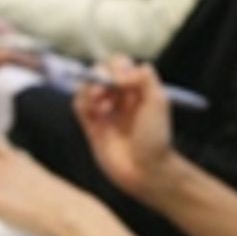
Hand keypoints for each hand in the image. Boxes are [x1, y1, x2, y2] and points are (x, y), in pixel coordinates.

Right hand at [74, 64, 174, 202]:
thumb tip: (121, 71)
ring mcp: (104, 111)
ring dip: (90, 88)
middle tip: (106, 90)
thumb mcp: (158, 101)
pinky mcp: (91, 126)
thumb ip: (144, 77)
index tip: (122, 81)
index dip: (117, 66)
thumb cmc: (155, 137)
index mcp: (137, 89)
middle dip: (100, 75)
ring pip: (86, 86)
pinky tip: (95, 112)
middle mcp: (119, 98)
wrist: (146, 171)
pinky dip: (82, 102)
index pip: (119, 64)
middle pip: (100, 72)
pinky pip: (78, 105)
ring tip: (101, 102)